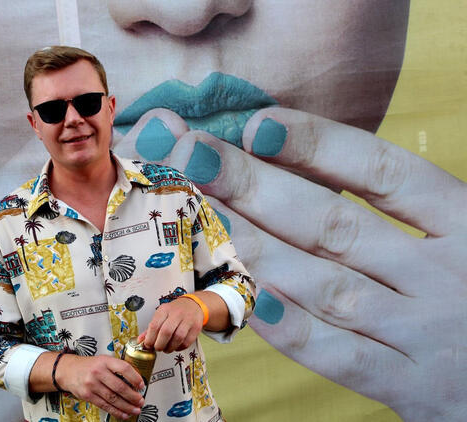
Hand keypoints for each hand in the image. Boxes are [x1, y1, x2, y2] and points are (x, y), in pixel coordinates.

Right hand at [56, 354, 144, 419]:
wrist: (68, 370)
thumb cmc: (89, 366)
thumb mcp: (103, 360)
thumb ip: (117, 368)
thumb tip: (135, 380)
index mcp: (105, 361)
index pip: (124, 368)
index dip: (135, 378)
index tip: (141, 385)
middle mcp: (98, 372)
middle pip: (119, 387)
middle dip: (133, 396)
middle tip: (140, 401)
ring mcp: (92, 384)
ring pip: (113, 398)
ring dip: (127, 406)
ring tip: (135, 410)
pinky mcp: (88, 395)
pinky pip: (105, 405)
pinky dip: (116, 411)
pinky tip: (124, 414)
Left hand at [131, 106, 465, 421]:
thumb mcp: (466, 238)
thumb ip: (411, 209)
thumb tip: (313, 167)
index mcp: (464, 225)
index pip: (381, 172)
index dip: (317, 145)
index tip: (255, 124)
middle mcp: (442, 274)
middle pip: (333, 222)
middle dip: (254, 186)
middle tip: (192, 154)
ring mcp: (425, 332)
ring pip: (323, 284)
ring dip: (254, 248)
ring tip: (201, 214)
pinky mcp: (412, 386)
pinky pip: (338, 355)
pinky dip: (289, 327)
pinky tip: (244, 298)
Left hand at [138, 296, 204, 352]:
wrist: (193, 305)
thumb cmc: (175, 311)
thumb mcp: (161, 315)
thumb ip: (151, 328)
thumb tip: (141, 340)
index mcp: (165, 310)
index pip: (155, 325)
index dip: (150, 338)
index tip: (148, 345)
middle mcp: (177, 313)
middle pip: (166, 332)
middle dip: (159, 344)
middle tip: (157, 348)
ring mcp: (188, 320)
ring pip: (178, 338)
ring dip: (170, 347)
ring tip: (166, 348)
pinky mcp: (196, 327)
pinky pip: (187, 342)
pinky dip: (179, 347)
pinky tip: (175, 346)